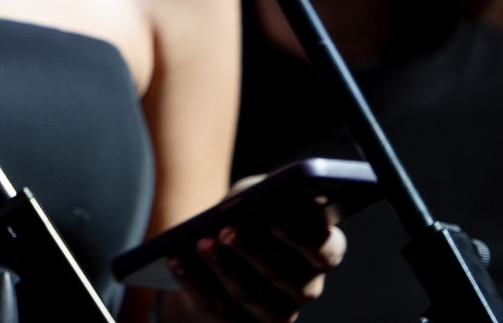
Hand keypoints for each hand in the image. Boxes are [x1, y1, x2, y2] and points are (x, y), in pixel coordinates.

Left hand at [159, 182, 346, 322]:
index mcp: (318, 254)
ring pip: (248, 292)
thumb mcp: (256, 197)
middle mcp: (304, 288)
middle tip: (226, 230)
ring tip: (200, 242)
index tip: (273, 220)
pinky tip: (175, 258)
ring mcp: (274, 313)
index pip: (326, 252)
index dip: (303, 238)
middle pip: (282, 274)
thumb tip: (256, 197)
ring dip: (222, 266)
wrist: (215, 257)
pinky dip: (193, 280)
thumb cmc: (244, 218)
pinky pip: (215, 306)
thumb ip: (263, 192)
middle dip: (251, 251)